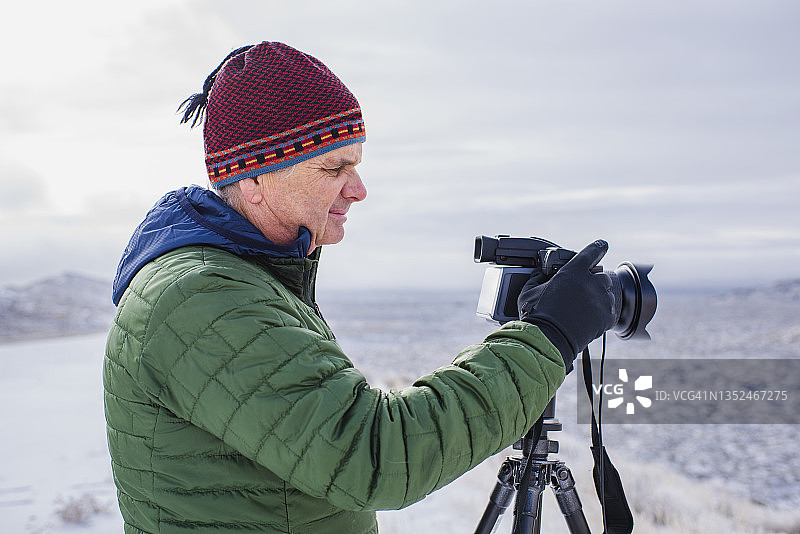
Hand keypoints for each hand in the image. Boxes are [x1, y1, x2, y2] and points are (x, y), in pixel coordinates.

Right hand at [517, 240, 614, 371]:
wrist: (550, 340)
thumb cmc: (538, 315)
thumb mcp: (528, 292)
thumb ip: (536, 278)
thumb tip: (538, 272)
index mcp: (573, 272)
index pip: (590, 252)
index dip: (598, 247)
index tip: (603, 244)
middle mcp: (591, 283)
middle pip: (601, 276)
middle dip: (594, 282)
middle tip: (582, 291)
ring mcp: (601, 300)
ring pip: (607, 295)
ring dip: (598, 299)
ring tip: (583, 309)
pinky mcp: (606, 317)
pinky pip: (609, 312)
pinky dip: (602, 315)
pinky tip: (589, 320)